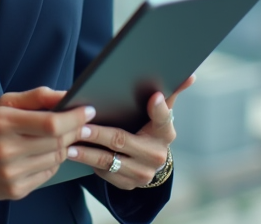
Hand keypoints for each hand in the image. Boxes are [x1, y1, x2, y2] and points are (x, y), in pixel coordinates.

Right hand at [0, 87, 96, 200]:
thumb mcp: (5, 104)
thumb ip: (37, 96)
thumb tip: (68, 94)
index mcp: (3, 123)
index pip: (51, 123)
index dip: (75, 118)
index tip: (88, 110)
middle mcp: (6, 150)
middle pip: (58, 142)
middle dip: (74, 130)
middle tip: (81, 123)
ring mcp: (11, 173)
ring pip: (56, 158)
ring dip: (65, 146)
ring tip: (59, 137)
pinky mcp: (15, 190)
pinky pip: (48, 174)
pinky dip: (52, 162)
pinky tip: (42, 154)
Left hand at [65, 74, 193, 189]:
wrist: (150, 162)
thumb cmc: (150, 128)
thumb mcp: (160, 113)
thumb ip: (170, 93)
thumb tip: (191, 75)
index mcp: (165, 132)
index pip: (163, 118)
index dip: (159, 108)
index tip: (154, 96)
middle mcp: (156, 155)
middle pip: (122, 141)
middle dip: (99, 134)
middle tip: (81, 125)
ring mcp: (142, 173)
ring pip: (108, 161)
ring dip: (86, 152)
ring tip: (69, 141)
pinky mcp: (127, 184)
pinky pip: (103, 174)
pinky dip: (87, 163)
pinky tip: (72, 154)